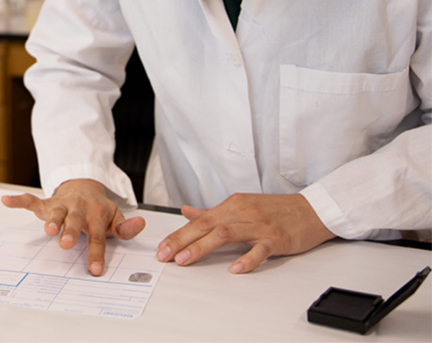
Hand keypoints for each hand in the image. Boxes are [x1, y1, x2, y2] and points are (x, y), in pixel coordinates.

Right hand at [2, 179, 145, 275]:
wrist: (84, 186)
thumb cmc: (98, 209)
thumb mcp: (115, 217)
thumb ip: (126, 227)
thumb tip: (140, 225)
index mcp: (95, 215)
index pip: (97, 236)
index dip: (96, 253)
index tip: (94, 270)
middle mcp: (77, 209)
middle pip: (75, 222)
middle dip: (70, 232)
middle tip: (66, 244)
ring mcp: (62, 205)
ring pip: (56, 211)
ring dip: (51, 219)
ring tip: (47, 229)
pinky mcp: (47, 202)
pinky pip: (31, 200)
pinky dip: (18, 200)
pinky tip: (7, 201)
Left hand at [157, 193, 335, 273]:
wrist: (311, 210)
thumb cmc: (275, 209)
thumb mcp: (240, 206)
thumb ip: (212, 212)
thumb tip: (186, 212)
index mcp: (231, 205)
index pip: (199, 221)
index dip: (178, 234)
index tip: (162, 247)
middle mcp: (242, 212)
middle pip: (206, 226)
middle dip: (182, 241)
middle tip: (165, 255)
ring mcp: (259, 225)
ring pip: (226, 234)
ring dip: (203, 247)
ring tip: (186, 260)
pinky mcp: (276, 238)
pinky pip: (260, 249)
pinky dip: (247, 259)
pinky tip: (235, 269)